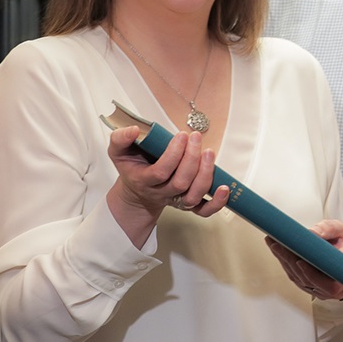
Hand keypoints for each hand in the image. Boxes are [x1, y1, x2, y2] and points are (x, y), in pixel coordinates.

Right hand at [106, 126, 230, 247]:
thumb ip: (120, 139)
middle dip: (191, 159)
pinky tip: (224, 188)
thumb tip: (133, 130)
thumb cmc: (132, 168)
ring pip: (194, 195)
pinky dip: (217, 203)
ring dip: (206, 174)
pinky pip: (204, 210)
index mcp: (143, 180)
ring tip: (208, 152)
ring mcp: (176, 200)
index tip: (181, 135)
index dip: (173, 154)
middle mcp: (161, 193)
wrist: (137, 192)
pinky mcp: (189, 205)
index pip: (161, 172)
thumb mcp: (118, 151)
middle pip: (180, 183)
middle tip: (195, 137)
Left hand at [267, 219, 342, 299]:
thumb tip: (313, 233)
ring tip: (274, 243)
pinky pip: (294, 275)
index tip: (299, 261)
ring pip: (297, 276)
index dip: (310, 273)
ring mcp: (318, 289)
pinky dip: (285, 262)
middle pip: (304, 277)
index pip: (325, 282)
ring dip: (283, 260)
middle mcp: (330, 289)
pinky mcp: (309, 285)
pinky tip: (278, 250)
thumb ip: (330, 230)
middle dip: (288, 259)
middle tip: (277, 243)